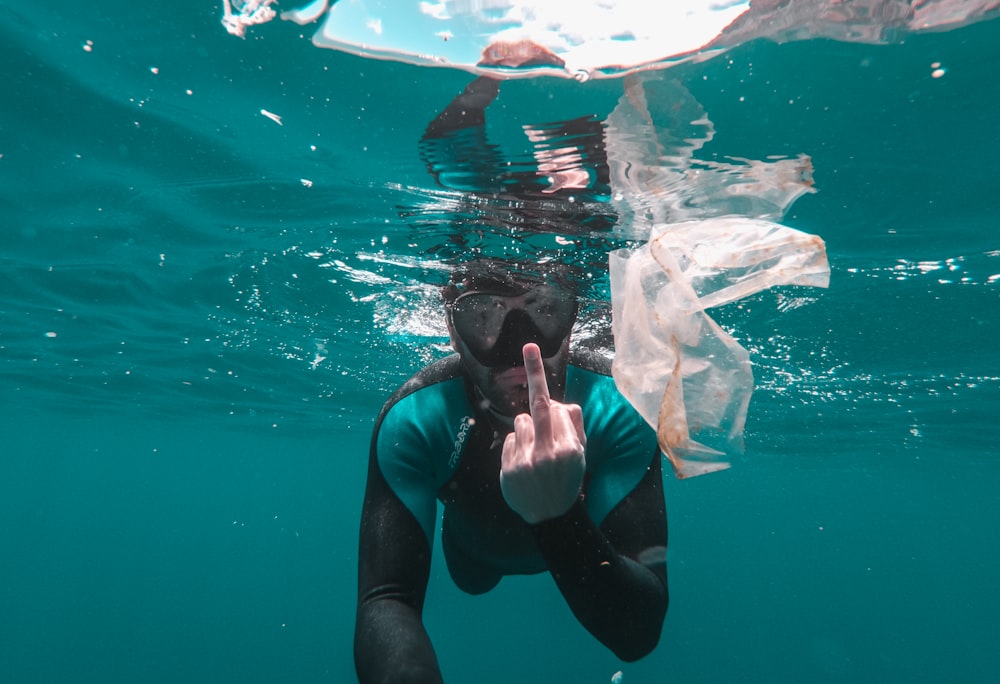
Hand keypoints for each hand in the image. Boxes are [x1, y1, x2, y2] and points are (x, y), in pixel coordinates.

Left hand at [500, 343, 586, 523]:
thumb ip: (573, 425)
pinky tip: (525, 463)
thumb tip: (558, 401)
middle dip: (534, 373)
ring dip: (527, 428)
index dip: (544, 386)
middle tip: (529, 347)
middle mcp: (548, 453)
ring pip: (521, 422)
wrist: (548, 516)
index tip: (530, 349)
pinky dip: (517, 445)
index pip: (556, 407)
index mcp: (569, 448)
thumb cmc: (566, 479)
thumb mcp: (580, 455)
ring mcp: (526, 461)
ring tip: (536, 449)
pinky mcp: (508, 469)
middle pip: (538, 406)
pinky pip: (510, 440)